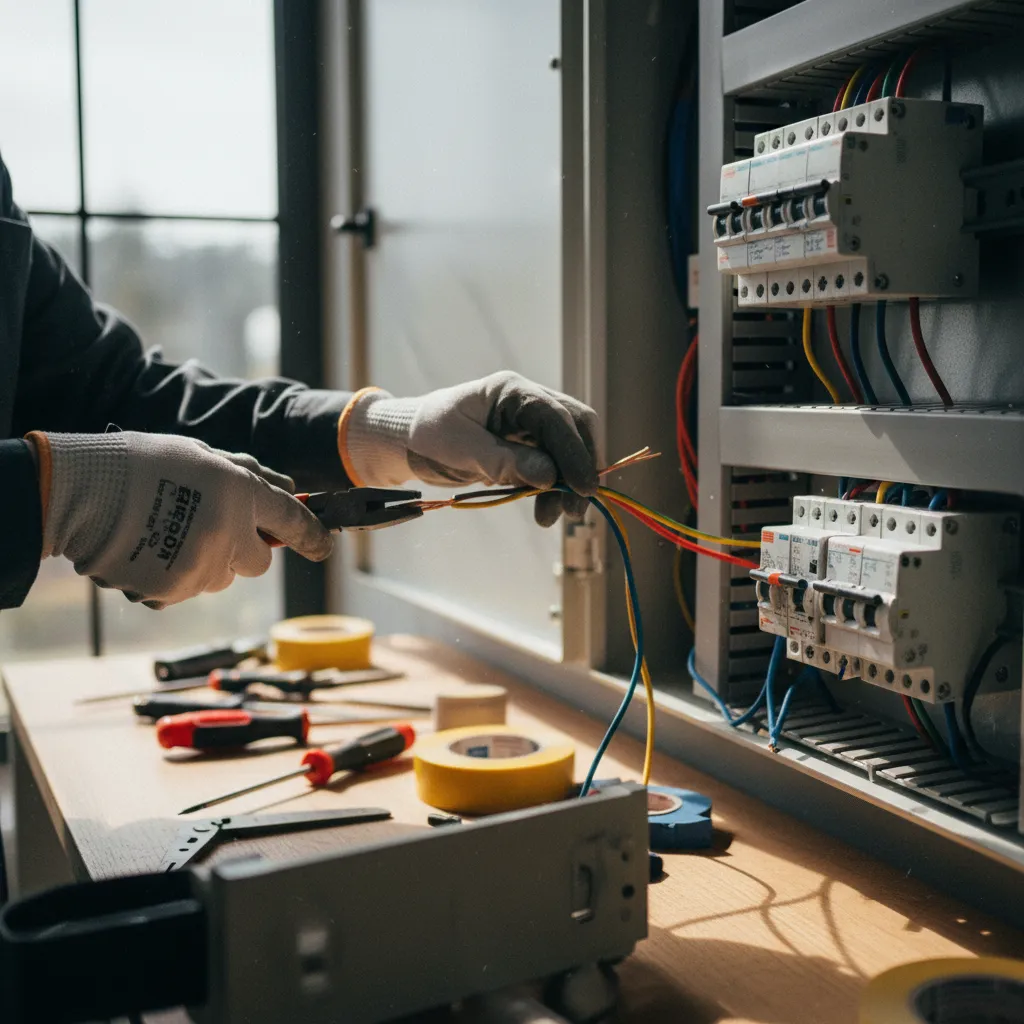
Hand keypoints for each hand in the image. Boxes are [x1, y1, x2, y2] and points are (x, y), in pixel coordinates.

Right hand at [27, 431, 332, 608]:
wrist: (81, 493)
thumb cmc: (142, 464)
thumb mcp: (202, 456)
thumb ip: (248, 476)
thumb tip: (286, 488)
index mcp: (240, 494)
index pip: (292, 520)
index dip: (312, 535)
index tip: (324, 546)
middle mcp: (229, 535)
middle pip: (259, 562)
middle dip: (244, 549)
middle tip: (212, 528)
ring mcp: (201, 568)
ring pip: (222, 576)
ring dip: (208, 562)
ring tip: (168, 533)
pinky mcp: (173, 592)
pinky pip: (189, 589)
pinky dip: (176, 575)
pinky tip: (150, 551)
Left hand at [341, 371, 599, 525]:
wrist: (411, 442)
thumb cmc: (430, 435)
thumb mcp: (461, 448)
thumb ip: (503, 460)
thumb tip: (549, 476)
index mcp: (511, 391)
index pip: (555, 417)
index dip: (574, 452)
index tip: (583, 488)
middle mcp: (528, 401)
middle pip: (573, 428)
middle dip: (579, 468)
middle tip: (576, 508)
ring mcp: (530, 424)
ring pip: (567, 449)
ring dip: (567, 483)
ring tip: (553, 516)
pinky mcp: (528, 446)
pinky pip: (553, 465)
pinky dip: (553, 488)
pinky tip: (544, 509)